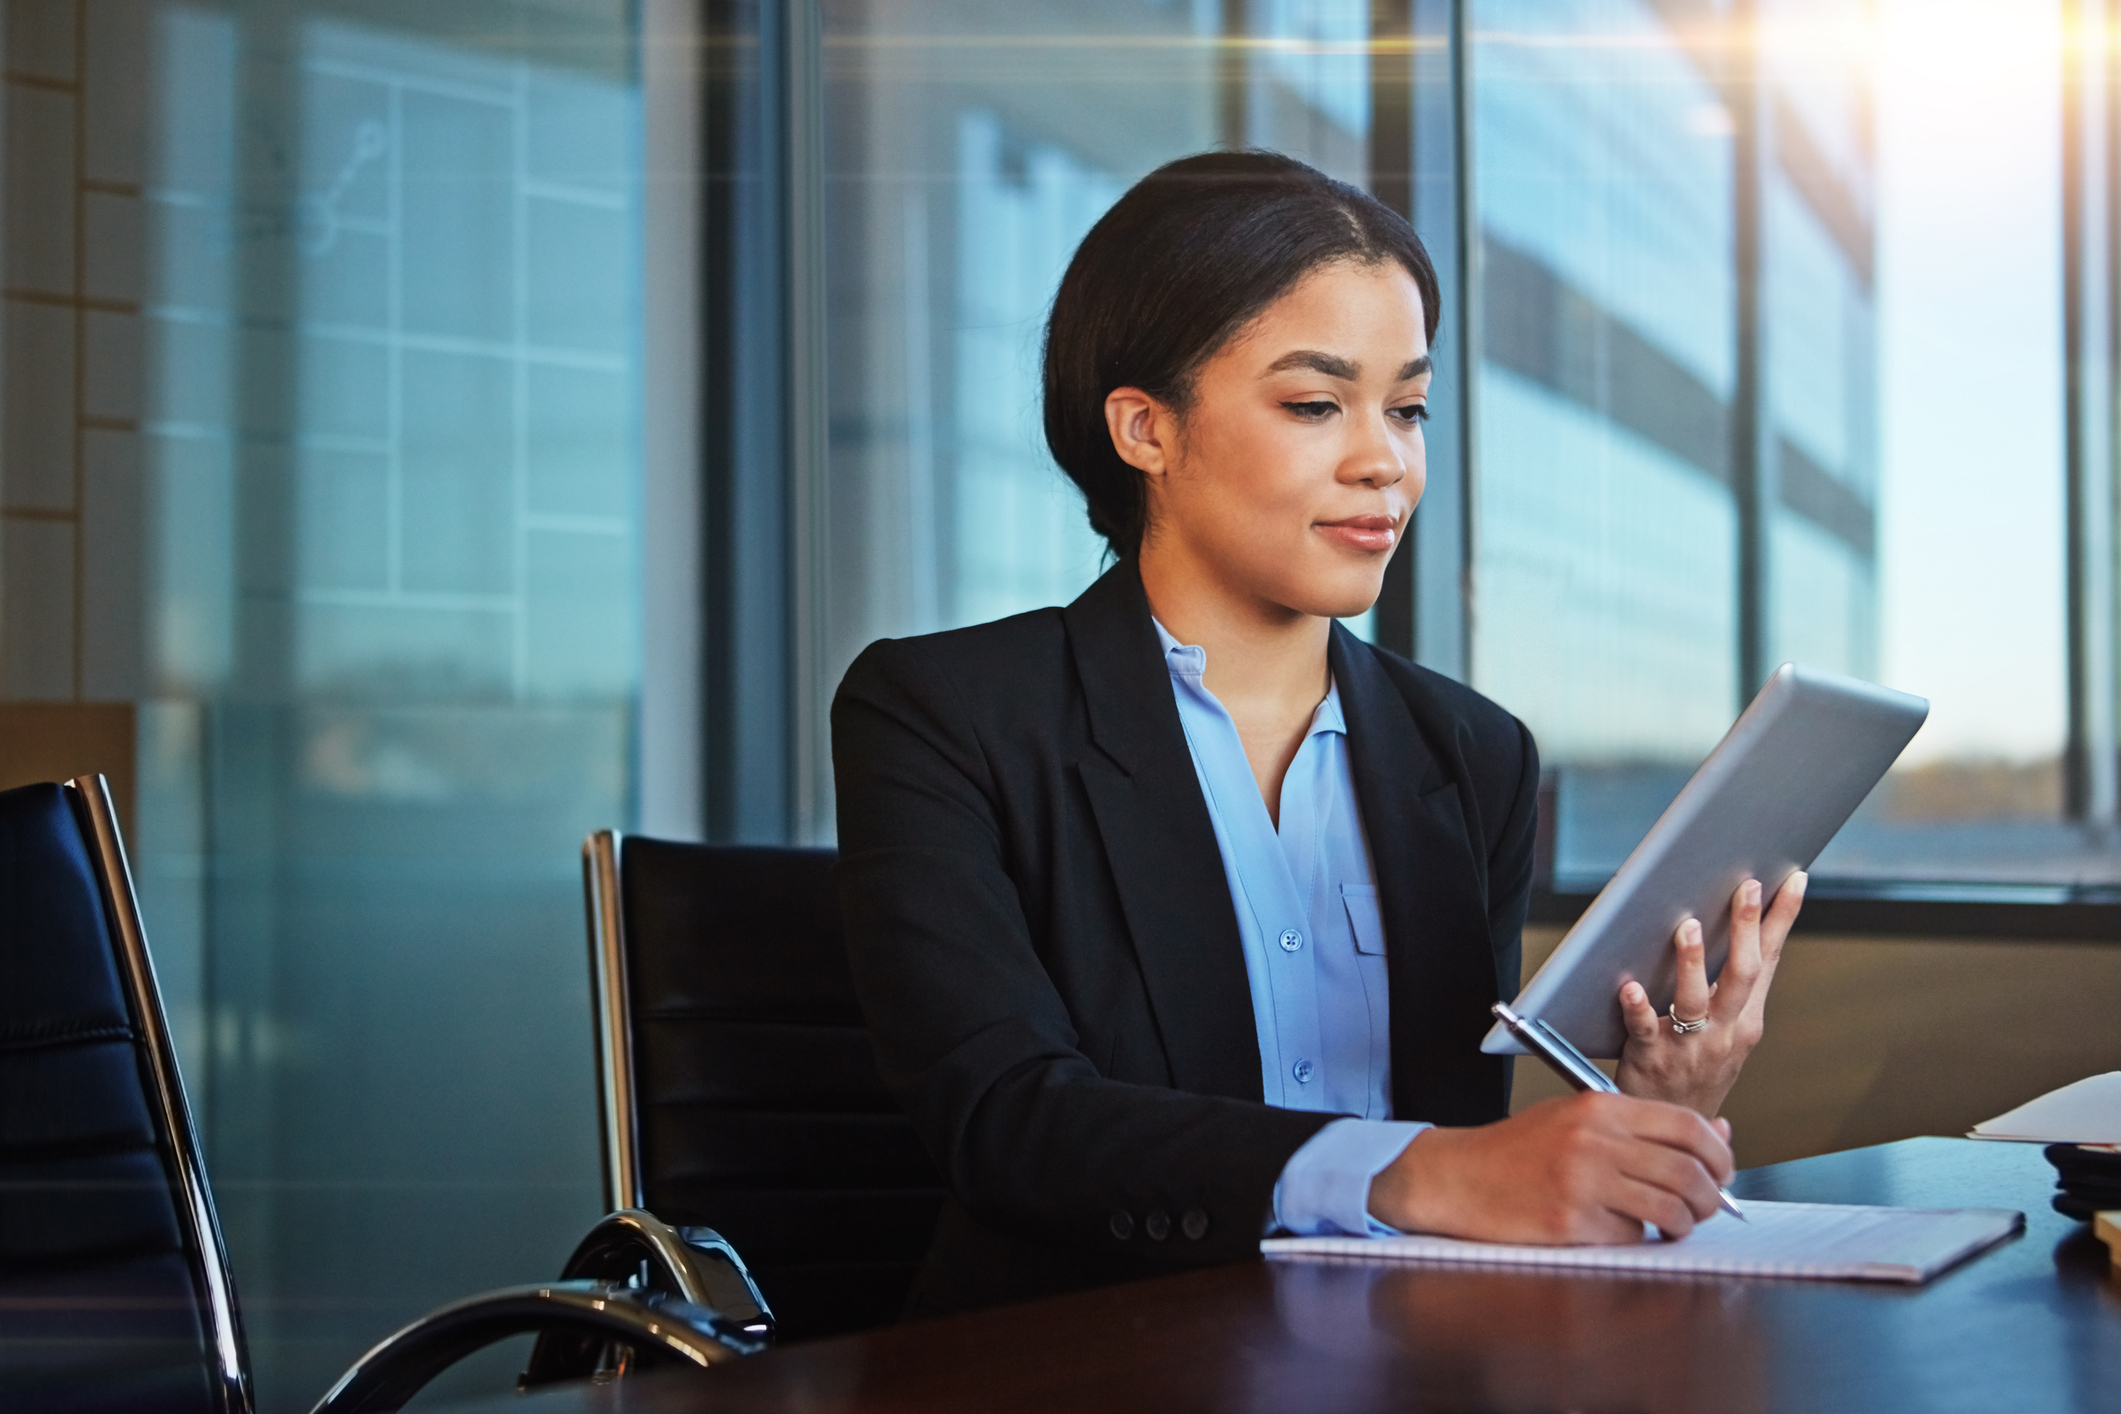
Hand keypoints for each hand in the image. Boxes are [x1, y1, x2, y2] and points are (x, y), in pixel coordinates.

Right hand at [1368, 1092, 1735, 1243]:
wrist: (1458, 1178)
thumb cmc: (1518, 1150)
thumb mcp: (1578, 1118)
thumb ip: (1644, 1125)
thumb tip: (1717, 1133)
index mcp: (1598, 1108)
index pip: (1688, 1125)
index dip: (1720, 1153)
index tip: (1723, 1171)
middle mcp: (1593, 1141)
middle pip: (1688, 1171)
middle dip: (1712, 1197)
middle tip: (1708, 1205)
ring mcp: (1582, 1183)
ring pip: (1670, 1209)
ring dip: (1684, 1223)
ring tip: (1674, 1223)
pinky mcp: (1570, 1223)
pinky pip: (1633, 1237)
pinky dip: (1639, 1239)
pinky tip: (1623, 1230)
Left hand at [1615, 871, 1806, 1116]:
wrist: (1678, 1130)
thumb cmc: (1698, 1069)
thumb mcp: (1729, 1030)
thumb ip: (1729, 985)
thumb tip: (1729, 921)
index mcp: (1746, 1019)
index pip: (1769, 959)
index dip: (1782, 918)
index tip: (1793, 879)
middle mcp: (1725, 1031)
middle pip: (1742, 974)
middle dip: (1746, 928)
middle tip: (1745, 887)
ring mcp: (1690, 1046)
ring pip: (1695, 1000)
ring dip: (1693, 964)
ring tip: (1689, 929)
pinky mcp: (1651, 1058)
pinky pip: (1644, 1029)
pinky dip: (1637, 1007)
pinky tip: (1629, 986)